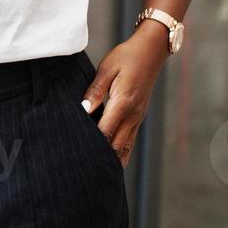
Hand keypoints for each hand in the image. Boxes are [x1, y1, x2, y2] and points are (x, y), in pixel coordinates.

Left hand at [79, 23, 169, 166]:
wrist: (150, 51)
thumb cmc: (126, 57)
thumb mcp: (107, 68)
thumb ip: (95, 90)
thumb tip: (84, 110)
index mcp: (123, 103)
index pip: (105, 132)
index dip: (91, 145)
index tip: (77, 155)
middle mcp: (132, 115)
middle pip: (115, 146)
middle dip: (100, 159)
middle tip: (82, 173)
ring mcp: (137, 117)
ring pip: (124, 148)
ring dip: (111, 161)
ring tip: (96, 176)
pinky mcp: (138, 117)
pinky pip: (129, 141)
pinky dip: (120, 153)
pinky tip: (111, 162)